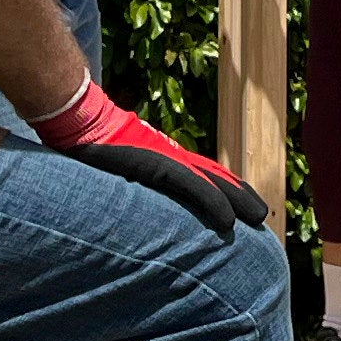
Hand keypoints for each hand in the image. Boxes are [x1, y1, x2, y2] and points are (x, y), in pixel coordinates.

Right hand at [30, 78, 259, 234]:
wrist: (80, 120)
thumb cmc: (91, 145)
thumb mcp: (118, 168)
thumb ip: (134, 181)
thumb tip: (133, 205)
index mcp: (163, 156)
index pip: (202, 174)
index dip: (225, 188)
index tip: (241, 206)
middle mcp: (171, 155)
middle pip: (215, 177)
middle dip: (239, 195)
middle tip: (261, 216)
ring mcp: (167, 159)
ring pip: (212, 182)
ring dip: (236, 201)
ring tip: (257, 218)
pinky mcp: (159, 165)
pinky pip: (192, 187)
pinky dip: (212, 203)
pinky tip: (228, 220)